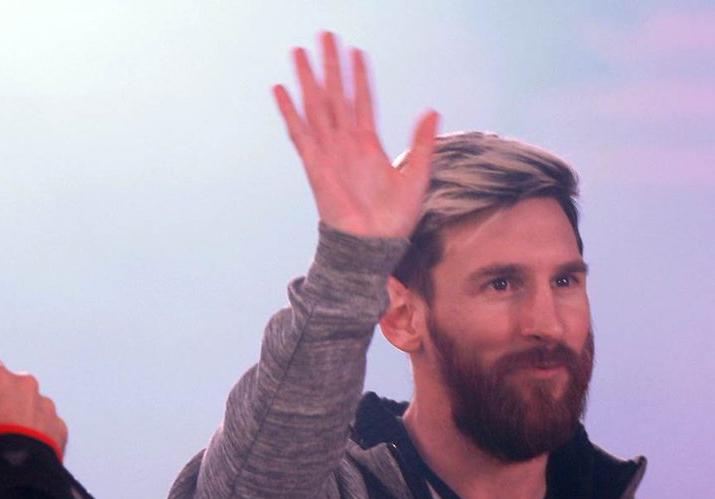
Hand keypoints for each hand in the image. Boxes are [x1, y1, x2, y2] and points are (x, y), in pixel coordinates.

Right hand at [0, 355, 67, 452]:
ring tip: (7, 439)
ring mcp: (44, 404)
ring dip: (21, 416)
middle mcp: (24, 385)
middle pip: (11, 386)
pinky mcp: (58, 424)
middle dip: (2, 399)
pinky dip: (38, 432)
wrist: (12, 473)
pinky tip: (24, 447)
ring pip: (31, 405)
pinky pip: (46, 424)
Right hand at [274, 31, 439, 238]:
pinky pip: (300, 134)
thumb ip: (422, 143)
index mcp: (369, 144)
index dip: (359, 76)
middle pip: (336, 95)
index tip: (356, 51)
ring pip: (316, 107)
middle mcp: (346, 143)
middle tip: (326, 36)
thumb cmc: (394, 218)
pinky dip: (290, 112)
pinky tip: (281, 90)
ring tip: (300, 52)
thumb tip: (432, 111)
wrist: (374, 245)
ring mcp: (329, 152)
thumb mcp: (417, 176)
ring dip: (308, 80)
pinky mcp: (315, 165)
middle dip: (331, 66)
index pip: (363, 100)